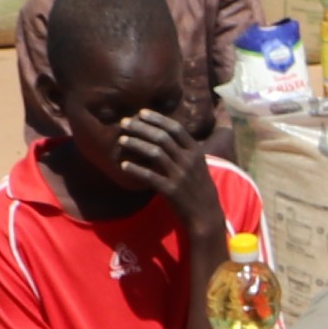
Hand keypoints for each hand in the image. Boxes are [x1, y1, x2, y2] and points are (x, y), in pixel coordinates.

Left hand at [114, 106, 219, 234]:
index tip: (141, 112)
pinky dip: (135, 169)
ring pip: (155, 153)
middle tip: (124, 123)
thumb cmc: (199, 189)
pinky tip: (123, 165)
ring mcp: (180, 175)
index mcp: (196, 152)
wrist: (206, 216)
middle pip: (162, 137)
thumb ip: (184, 152)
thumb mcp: (198, 166)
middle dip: (141, 127)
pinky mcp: (171, 190)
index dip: (158, 118)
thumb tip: (164, 137)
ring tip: (121, 140)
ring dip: (136, 144)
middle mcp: (189, 161)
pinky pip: (150, 176)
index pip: (176, 128)